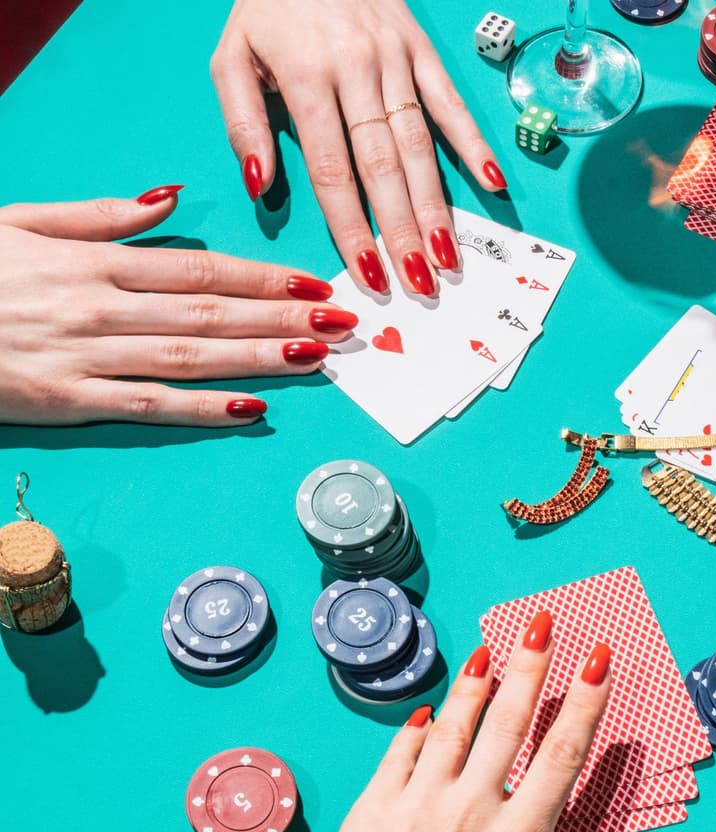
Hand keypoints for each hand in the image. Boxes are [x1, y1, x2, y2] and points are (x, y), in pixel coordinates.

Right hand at [0, 189, 356, 426]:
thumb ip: (101, 214)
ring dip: (262, 358)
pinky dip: (203, 409)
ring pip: (193, 358)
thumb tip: (171, 197)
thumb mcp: (24, 220)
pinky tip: (252, 409)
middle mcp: (103, 307)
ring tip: (317, 357)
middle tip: (342, 323)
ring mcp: (88, 355)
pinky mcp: (69, 401)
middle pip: (212, 314)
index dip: (265, 279)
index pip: (201, 270)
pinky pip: (149, 405)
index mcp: (97, 262)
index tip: (314, 283)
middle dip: (284, 318)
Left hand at [210, 0, 506, 299]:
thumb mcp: (231, 56)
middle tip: (419, 284)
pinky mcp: (421, 49)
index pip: (333, 170)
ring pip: (419, 144)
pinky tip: (491, 183)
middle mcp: (357, 69)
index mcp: (307, 76)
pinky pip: (450, 102)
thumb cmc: (268, 8)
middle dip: (402, 231)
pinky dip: (473, 142)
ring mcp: (395, 58)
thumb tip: (260, 186)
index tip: (368, 274)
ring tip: (449, 257)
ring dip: (436, 204)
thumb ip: (243, 123)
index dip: (352, 228)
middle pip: (383, 166)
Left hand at [233, 615, 655, 831]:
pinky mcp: (376, 804)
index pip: (561, 755)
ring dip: (477, 680)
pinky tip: (431, 708)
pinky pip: (402, 749)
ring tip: (492, 646)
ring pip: (455, 723)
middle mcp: (471, 809)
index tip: (598, 661)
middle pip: (509, 721)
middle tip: (544, 623)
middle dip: (532, 665)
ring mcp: (419, 801)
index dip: (585, 702)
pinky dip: (419, 725)